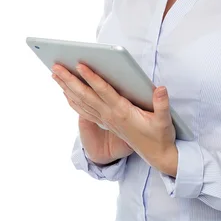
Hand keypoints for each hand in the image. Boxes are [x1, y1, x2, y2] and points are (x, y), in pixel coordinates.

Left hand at [51, 63, 176, 173]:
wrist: (157, 155)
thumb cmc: (161, 136)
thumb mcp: (165, 120)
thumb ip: (162, 104)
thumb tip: (160, 88)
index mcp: (123, 112)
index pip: (104, 91)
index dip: (92, 78)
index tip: (80, 65)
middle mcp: (110, 116)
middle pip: (85, 95)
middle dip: (69, 80)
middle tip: (56, 66)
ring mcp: (106, 120)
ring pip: (81, 102)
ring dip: (67, 88)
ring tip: (55, 74)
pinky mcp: (106, 123)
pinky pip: (84, 111)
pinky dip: (73, 101)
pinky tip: (66, 93)